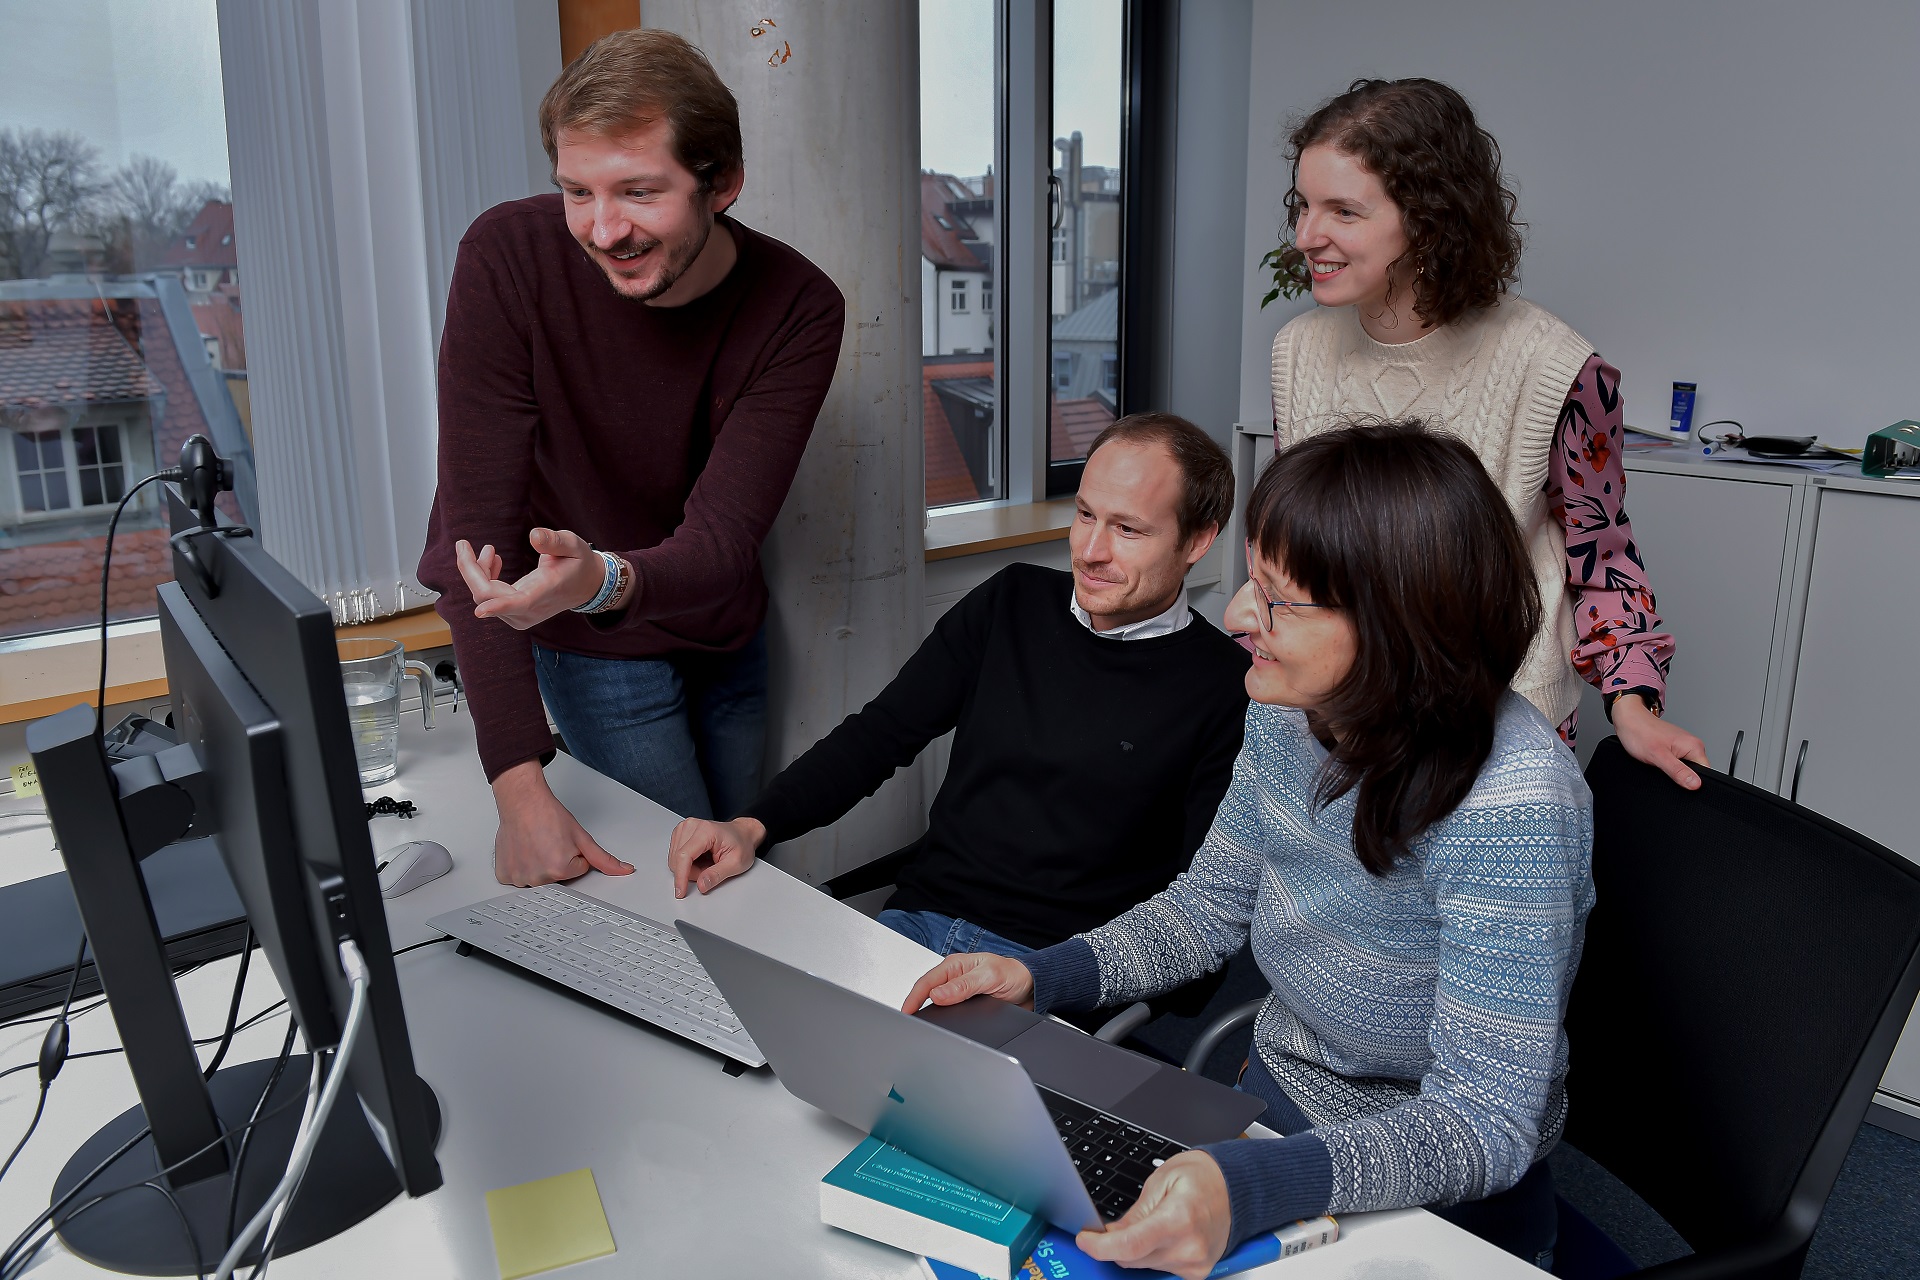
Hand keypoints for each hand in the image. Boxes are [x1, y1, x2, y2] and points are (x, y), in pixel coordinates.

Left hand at [455, 529, 625, 630]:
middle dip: (470, 569)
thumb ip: (554, 541)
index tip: (481, 610)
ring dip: (478, 571)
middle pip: (487, 596)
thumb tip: (534, 536)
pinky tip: (493, 561)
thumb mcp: (573, 545)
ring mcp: (519, 614)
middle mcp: (529, 609)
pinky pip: (488, 598)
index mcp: (544, 592)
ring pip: (484, 597)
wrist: (585, 585)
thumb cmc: (579, 563)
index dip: (498, 607)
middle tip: (462, 543)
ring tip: (490, 550)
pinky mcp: (513, 612)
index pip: (519, 603)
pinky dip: (484, 577)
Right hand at [490, 760, 634, 884]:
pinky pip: (518, 878)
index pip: (579, 870)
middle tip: (548, 843)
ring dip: (538, 865)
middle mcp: (538, 877)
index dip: (574, 854)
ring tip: (535, 845)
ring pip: (538, 878)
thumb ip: (604, 859)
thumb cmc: (548, 815)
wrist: (523, 801)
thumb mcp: (582, 837)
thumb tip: (624, 870)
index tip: (563, 842)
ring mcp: (519, 878)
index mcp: (560, 870)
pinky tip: (523, 851)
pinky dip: (520, 867)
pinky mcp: (505, 875)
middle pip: (558, 877)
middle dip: (557, 862)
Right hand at [668, 816, 764, 897]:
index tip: (680, 891)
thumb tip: (701, 884)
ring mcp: (685, 828)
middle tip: (711, 870)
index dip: (681, 876)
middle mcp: (692, 826)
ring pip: (675, 859)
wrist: (742, 834)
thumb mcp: (736, 863)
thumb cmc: (741, 844)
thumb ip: (717, 875)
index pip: (684, 856)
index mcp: (706, 830)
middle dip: (692, 872)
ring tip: (708, 863)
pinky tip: (700, 859)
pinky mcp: (681, 833)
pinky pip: (676, 856)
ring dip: (690, 868)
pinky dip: (687, 863)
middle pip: (678, 859)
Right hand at [901, 952, 1034, 1013]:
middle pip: (926, 992)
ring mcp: (958, 992)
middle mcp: (954, 978)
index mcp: (956, 965)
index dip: (913, 998)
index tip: (906, 1012)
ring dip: (926, 1012)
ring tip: (916, 1025)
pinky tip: (937, 1026)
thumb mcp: (989, 976)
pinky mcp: (965, 1005)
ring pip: (935, 1004)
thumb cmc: (1013, 974)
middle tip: (906, 1022)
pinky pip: (948, 1012)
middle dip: (914, 1005)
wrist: (1031, 987)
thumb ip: (964, 985)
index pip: (927, 982)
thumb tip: (938, 994)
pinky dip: (940, 1019)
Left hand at [1075, 1151, 1232, 1279]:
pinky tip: (1160, 1238)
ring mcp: (1195, 1264)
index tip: (1085, 1240)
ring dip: (1136, 1250)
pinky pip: (1160, 1270)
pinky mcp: (1197, 1273)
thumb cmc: (1204, 1178)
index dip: (1100, 1247)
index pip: (1130, 1245)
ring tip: (1151, 1223)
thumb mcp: (1161, 1181)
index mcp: (1179, 1219)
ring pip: (1144, 1266)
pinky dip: (1152, 1256)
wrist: (1236, 1189)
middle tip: (1111, 1226)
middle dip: (1116, 1244)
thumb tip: (1109, 1234)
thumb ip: (1134, 1212)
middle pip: (1132, 1259)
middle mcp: (1189, 1248)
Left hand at [1613, 694, 1707, 789]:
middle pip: (1695, 772)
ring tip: (1659, 763)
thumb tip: (1696, 784)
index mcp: (1694, 746)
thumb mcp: (1659, 756)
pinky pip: (1677, 764)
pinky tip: (1659, 762)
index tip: (1680, 782)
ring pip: (1685, 769)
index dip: (1694, 783)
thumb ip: (1678, 771)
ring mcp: (1684, 746)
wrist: (1628, 720)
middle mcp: (1692, 745)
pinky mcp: (1675, 748)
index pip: (1706, 773)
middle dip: (1682, 777)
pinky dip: (1668, 767)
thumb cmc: (1640, 733)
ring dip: (1674, 772)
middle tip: (1664, 770)